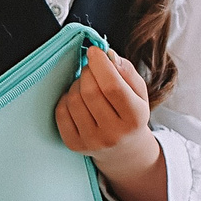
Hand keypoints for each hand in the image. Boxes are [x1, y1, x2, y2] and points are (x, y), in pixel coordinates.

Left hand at [57, 47, 167, 200]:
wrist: (124, 150)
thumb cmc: (130, 114)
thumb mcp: (139, 92)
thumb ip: (126, 71)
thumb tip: (107, 55)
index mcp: (135, 118)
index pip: (113, 87)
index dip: (100, 65)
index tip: (94, 51)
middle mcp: (114, 134)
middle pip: (90, 91)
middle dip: (88, 72)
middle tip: (91, 69)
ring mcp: (92, 142)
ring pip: (74, 99)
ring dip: (77, 84)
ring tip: (86, 86)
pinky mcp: (74, 145)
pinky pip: (61, 111)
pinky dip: (66, 99)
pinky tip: (78, 100)